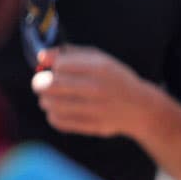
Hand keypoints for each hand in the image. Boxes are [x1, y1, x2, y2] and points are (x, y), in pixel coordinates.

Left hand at [33, 46, 155, 139]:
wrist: (140, 108)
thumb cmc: (114, 78)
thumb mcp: (99, 58)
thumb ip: (69, 53)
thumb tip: (41, 57)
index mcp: (100, 67)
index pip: (60, 66)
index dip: (54, 67)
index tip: (58, 70)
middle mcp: (97, 88)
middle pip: (50, 85)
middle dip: (41, 83)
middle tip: (42, 84)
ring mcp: (95, 109)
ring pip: (50, 104)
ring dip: (46, 100)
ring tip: (51, 98)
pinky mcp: (91, 126)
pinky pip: (57, 121)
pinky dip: (53, 115)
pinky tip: (59, 110)